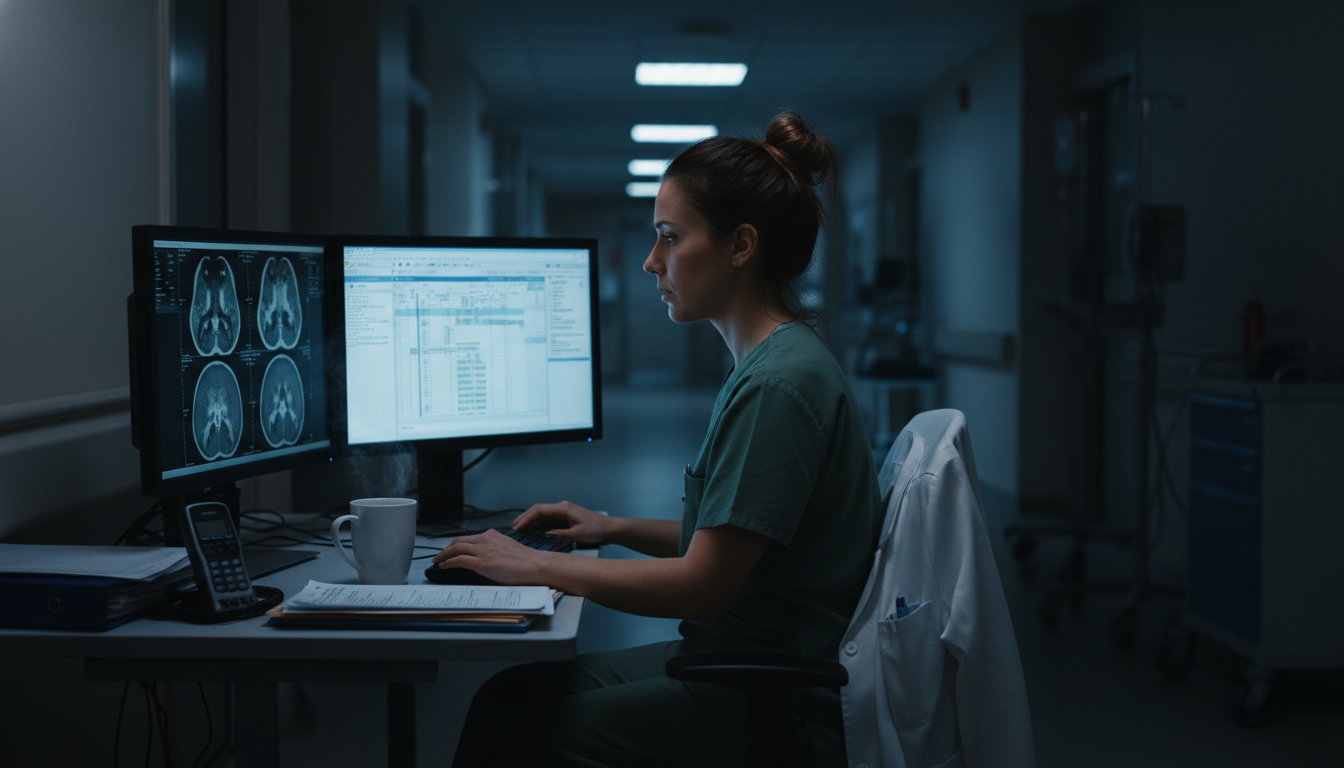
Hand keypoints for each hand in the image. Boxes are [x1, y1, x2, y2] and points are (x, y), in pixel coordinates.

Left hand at [430, 529, 546, 584]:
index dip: (457, 545)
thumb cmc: (526, 562)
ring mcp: (482, 550)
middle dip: (447, 548)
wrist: (534, 565)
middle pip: (459, 541)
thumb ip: (495, 551)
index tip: (452, 550)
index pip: (469, 538)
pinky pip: (458, 560)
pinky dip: (448, 562)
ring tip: (437, 561)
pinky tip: (443, 566)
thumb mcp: (508, 550)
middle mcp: (485, 539)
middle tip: (440, 555)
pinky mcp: (481, 562)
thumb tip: (488, 560)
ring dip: (443, 555)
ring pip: (455, 548)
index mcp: (492, 535)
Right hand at [512, 501, 610, 544]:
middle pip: (538, 510)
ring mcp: (564, 510)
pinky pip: (548, 517)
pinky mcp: (566, 516)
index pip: (539, 511)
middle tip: (513, 527)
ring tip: (519, 528)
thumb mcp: (576, 536)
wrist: (610, 528)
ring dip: (530, 520)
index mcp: (564, 509)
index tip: (517, 528)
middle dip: (524, 518)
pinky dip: (538, 522)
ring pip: (542, 513)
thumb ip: (559, 535)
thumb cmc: (596, 531)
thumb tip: (544, 535)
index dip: (526, 519)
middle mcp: (562, 507)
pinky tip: (533, 529)